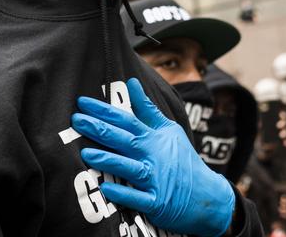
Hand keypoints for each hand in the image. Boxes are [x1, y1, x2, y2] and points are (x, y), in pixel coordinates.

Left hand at [71, 78, 234, 236]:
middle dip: (99, 129)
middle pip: (123, 140)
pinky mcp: (157, 203)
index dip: (103, 110)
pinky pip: (139, 199)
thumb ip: (147, 108)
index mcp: (152, 137)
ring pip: (129, 168)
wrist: (208, 196)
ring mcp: (155, 180)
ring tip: (85, 154)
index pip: (125, 119)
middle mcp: (152, 156)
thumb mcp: (169, 130)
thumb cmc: (182, 159)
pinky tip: (107, 189)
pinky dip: (124, 194)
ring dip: (108, 161)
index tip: (82, 102)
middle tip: (76, 121)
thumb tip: (132, 82)